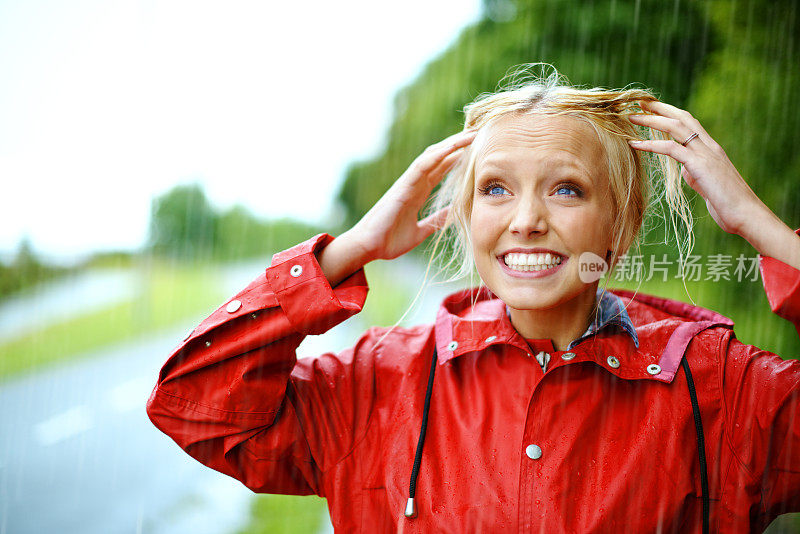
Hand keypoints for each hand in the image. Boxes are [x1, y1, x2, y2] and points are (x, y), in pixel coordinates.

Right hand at [318, 129, 475, 284]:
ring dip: (452, 144)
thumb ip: (435, 220)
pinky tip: (453, 146)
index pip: (441, 169)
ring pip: (432, 155)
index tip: (477, 148)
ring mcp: (408, 182)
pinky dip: (438, 154)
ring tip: (471, 134)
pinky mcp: (403, 185)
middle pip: (439, 157)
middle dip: (458, 145)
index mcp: (418, 192)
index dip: (457, 157)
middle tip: (479, 133)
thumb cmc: (389, 240)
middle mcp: (414, 183)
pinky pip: (422, 165)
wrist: (368, 247)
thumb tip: (452, 214)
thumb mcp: (420, 231)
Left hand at [627, 99, 763, 235]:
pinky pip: (671, 149)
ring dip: (652, 120)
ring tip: (632, 118)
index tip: (652, 108)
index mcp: (712, 149)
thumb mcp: (707, 183)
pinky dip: (651, 144)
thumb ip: (696, 172)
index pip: (690, 122)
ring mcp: (706, 154)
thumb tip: (685, 169)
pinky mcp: (700, 165)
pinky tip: (634, 144)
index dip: (670, 113)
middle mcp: (710, 146)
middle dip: (660, 108)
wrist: (746, 214)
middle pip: (683, 118)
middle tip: (640, 103)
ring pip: (676, 127)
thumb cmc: (727, 203)